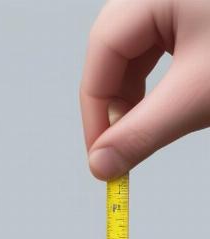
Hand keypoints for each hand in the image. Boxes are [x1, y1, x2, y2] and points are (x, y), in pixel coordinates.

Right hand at [80, 0, 209, 179]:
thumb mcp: (198, 93)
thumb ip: (144, 132)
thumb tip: (101, 166)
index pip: (103, 51)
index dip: (96, 109)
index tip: (101, 154)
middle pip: (115, 50)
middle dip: (117, 103)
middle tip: (122, 145)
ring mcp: (176, 0)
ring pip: (137, 51)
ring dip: (137, 95)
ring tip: (148, 127)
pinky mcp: (193, 10)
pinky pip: (160, 46)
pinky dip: (160, 81)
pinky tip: (168, 102)